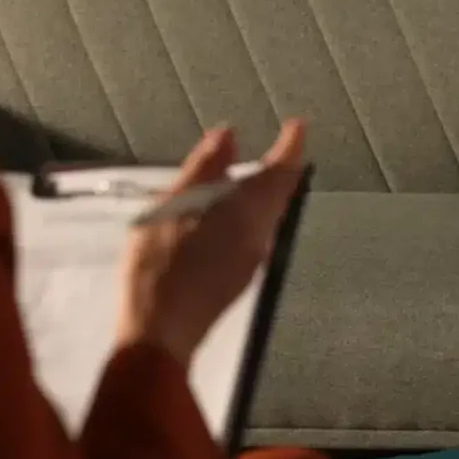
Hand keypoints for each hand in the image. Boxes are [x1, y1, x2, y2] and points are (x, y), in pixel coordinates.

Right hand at [118, 121, 307, 365]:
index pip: (281, 171)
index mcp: (247, 212)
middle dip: (282, 168)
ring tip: (250, 172)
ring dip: (265, 191)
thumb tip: (229, 136)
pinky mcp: (240, 277)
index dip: (291, 146)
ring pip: (269, 215)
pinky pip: (255, 233)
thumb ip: (203, 169)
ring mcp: (253, 260)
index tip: (298, 125)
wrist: (161, 332)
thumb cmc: (160, 264)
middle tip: (281, 144)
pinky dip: (249, 212)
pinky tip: (228, 212)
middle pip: (281, 195)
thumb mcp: (172, 207)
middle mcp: (260, 234)